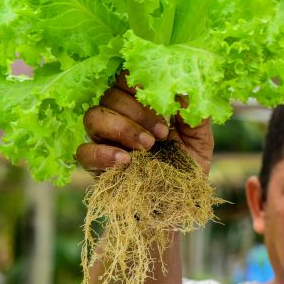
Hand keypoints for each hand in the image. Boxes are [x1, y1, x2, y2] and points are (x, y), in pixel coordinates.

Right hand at [76, 72, 213, 175]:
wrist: (178, 205)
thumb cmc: (187, 168)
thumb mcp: (200, 139)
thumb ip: (195, 114)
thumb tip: (186, 89)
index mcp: (142, 105)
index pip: (127, 78)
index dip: (138, 81)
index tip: (160, 98)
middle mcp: (119, 117)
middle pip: (110, 95)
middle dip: (138, 112)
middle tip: (162, 133)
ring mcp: (104, 141)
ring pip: (94, 117)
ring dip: (122, 128)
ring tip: (148, 147)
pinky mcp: (95, 166)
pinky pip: (83, 151)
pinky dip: (103, 153)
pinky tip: (126, 161)